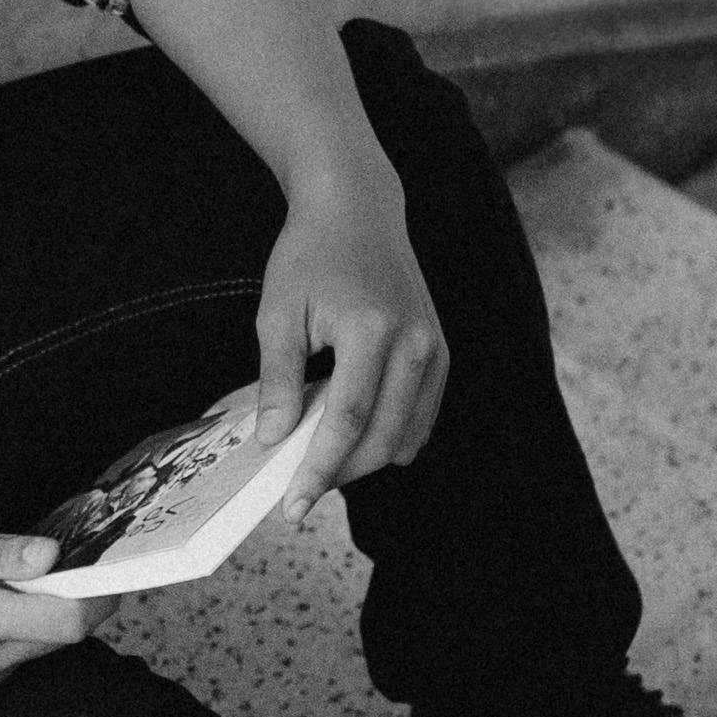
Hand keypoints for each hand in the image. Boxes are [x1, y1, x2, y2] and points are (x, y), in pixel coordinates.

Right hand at [0, 518, 95, 696]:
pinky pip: (8, 658)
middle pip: (58, 637)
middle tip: (51, 561)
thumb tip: (53, 556)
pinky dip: (9, 631)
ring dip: (34, 616)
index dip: (97, 596)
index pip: (68, 624)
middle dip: (67, 600)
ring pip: (34, 648)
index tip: (103, 569)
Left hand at [257, 176, 447, 489]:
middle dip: (340, 474)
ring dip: (365, 460)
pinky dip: (390, 438)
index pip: (346, 422)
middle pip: (381, 438)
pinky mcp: (441, 352)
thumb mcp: (278, 313)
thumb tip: (275, 439)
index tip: (293, 506)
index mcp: (371, 331)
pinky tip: (354, 439)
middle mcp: (415, 343)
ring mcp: (435, 348)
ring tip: (321, 462)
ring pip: (406, 435)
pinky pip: (422, 417)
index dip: (318, 470)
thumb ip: (278, 380)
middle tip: (299, 495)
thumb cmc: (310, 255)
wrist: (357, 210)